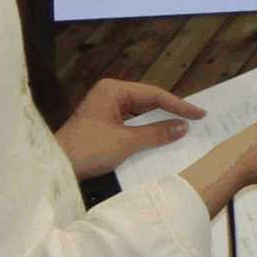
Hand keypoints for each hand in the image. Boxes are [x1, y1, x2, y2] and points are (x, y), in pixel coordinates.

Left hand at [52, 79, 198, 181]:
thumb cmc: (89, 149)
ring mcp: (105, 108)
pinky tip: (160, 136)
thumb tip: (183, 127)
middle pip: (147, 100)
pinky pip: (131, 122)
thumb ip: (157, 133)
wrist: (56, 167)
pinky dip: (146, 129)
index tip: (200, 114)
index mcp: (113, 90)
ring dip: (159, 121)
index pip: (154, 94)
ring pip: (140, 112)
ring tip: (182, 126)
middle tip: (196, 119)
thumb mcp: (127, 142)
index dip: (179, 105)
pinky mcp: (103, 123)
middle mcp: (109, 94)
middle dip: (170, 111)